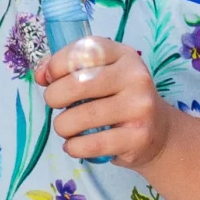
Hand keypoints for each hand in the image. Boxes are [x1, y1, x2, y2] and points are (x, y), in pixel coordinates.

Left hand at [36, 35, 173, 167]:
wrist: (158, 132)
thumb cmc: (118, 99)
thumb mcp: (99, 74)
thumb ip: (66, 68)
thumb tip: (41, 75)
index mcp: (124, 55)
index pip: (82, 52)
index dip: (56, 66)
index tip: (51, 79)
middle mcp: (136, 78)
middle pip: (76, 84)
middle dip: (53, 97)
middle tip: (56, 105)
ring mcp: (140, 108)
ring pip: (79, 117)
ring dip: (62, 126)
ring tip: (67, 128)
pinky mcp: (138, 137)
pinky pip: (91, 144)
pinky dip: (73, 147)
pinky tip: (75, 145)